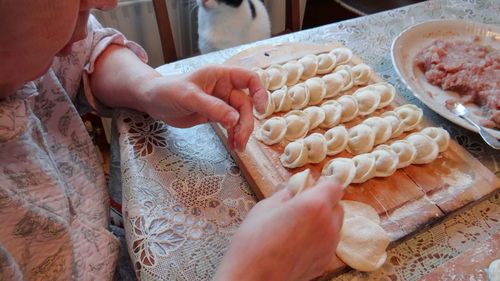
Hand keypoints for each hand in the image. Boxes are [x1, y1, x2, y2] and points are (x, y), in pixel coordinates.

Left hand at [139, 65, 266, 150]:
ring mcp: (221, 102)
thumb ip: (212, 107)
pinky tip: (233, 145)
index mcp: (220, 75)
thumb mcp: (189, 98)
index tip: (260, 110)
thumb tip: (234, 119)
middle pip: (246, 104)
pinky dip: (234, 135)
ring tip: (238, 147)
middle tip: (240, 141)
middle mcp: (224, 87)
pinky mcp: (216, 115)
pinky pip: (231, 125)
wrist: (153, 102)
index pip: (249, 78)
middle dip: (245, 123)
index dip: (259, 92)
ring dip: (241, 132)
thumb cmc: (167, 91)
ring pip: (240, 116)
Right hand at [213, 180, 343, 280]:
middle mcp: (328, 224)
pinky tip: (297, 242)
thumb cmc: (254, 242)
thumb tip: (292, 187)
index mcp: (315, 205)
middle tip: (301, 205)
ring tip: (297, 226)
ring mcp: (329, 245)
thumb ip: (285, 194)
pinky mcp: (325, 261)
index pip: (334, 185)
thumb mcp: (265, 207)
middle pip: (337, 205)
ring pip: (334, 224)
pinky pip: (328, 242)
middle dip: (323, 202)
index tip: (310, 186)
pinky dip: (319, 238)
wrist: (253, 278)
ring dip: (322, 220)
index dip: (323, 184)